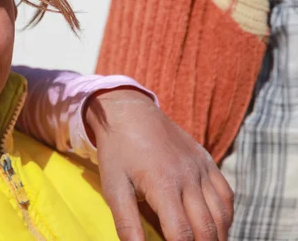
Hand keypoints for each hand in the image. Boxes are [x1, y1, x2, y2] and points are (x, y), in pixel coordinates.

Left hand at [85, 88, 233, 240]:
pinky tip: (217, 228)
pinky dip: (225, 216)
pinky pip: (226, 194)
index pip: (181, 234)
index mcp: (163, 185)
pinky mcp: (207, 161)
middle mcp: (188, 177)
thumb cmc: (118, 151)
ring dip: (217, 236)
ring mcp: (201, 168)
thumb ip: (126, 222)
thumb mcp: (114, 187)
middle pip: (207, 228)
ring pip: (222, 214)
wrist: (129, 112)